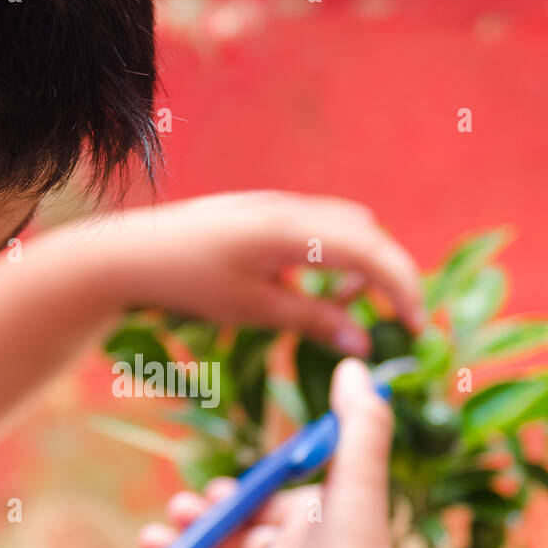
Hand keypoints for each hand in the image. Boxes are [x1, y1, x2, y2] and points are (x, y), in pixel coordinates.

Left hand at [75, 190, 423, 351]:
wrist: (132, 252)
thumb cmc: (188, 281)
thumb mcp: (254, 309)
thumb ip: (312, 321)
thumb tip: (363, 341)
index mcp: (293, 229)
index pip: (372, 252)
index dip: (402, 289)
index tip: (416, 326)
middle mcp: (293, 208)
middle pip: (368, 233)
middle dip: (389, 276)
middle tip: (397, 320)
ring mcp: (279, 206)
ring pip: (346, 228)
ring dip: (361, 266)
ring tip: (345, 309)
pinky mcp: (266, 214)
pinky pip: (319, 230)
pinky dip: (333, 258)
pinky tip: (314, 290)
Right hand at [138, 358, 406, 547]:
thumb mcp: (356, 474)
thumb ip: (359, 421)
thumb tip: (357, 365)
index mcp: (316, 526)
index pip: (267, 505)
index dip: (238, 497)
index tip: (213, 491)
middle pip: (235, 537)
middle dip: (201, 523)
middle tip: (176, 511)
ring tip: (150, 541)